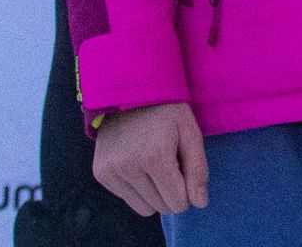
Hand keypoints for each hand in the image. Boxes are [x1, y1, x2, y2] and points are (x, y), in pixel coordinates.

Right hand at [93, 100, 206, 216]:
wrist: (128, 94)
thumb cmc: (167, 112)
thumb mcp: (190, 132)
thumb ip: (198, 169)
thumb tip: (200, 203)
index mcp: (155, 156)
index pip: (177, 201)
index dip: (188, 192)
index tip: (186, 172)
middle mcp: (129, 167)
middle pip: (161, 206)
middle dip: (172, 192)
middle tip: (171, 163)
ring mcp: (111, 171)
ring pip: (144, 208)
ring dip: (155, 193)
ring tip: (155, 164)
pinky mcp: (101, 173)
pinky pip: (127, 198)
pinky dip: (138, 188)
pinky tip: (139, 164)